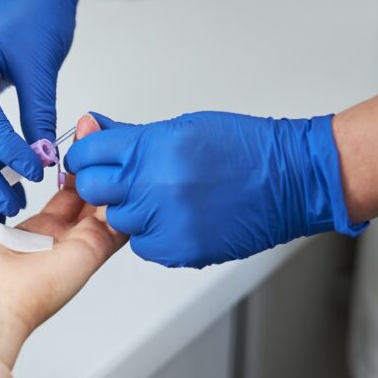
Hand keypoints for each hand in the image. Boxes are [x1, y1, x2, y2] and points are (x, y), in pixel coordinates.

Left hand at [0, 119, 124, 366]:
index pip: (57, 203)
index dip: (66, 173)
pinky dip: (123, 194)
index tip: (70, 148)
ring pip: (102, 206)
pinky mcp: (93, 251)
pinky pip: (117, 222)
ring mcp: (76, 248)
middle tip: (93, 133)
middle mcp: (54, 244)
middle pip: (84, 200)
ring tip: (108, 138)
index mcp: (26, 239)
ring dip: (107, 174)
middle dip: (90, 166)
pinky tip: (121, 164)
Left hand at [64, 111, 366, 267]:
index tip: (88, 158)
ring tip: (162, 196)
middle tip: (121, 179)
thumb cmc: (246, 149)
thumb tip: (93, 128)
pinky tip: (177, 217)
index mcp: (153, 149)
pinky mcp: (179, 249)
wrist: (292, 180)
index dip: (85, 154)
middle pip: (94, 190)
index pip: (90, 153)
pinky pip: (144, 244)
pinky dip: (153, 233)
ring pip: (118, 220)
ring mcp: (166, 222)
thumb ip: (131, 136)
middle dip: (101, 184)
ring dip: (131, 210)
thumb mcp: (182, 128)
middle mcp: (155, 186)